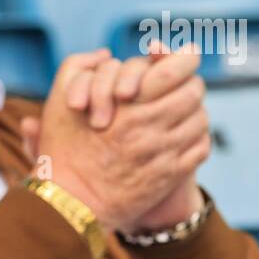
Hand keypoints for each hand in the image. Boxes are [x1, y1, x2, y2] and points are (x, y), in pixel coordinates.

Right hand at [20, 45, 210, 233]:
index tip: (187, 54)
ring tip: (183, 113)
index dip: (185, 58)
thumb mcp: (57, 101)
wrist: (69, 204)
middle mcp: (148, 127)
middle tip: (184, 85)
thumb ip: (77, 68)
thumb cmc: (61, 150)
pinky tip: (183, 137)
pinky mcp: (170, 175)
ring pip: (200, 119)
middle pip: (193, 93)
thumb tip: (104, 53)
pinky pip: (200, 148)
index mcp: (125, 105)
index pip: (175, 70)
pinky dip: (197, 138)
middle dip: (190, 84)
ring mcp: (162, 153)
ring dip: (195, 112)